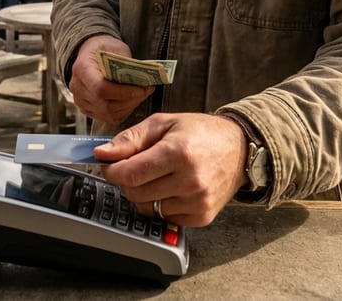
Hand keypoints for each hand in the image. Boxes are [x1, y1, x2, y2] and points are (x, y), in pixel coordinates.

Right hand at [69, 36, 153, 124]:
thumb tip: (143, 78)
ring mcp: (81, 101)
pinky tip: (132, 100)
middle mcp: (78, 87)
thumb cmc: (104, 49)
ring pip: (108, 114)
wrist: (90, 53)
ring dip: (129, 106)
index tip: (141, 89)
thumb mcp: (116, 48)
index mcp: (82, 68)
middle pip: (105, 105)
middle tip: (146, 91)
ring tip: (141, 94)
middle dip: (130, 101)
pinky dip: (123, 111)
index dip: (123, 92)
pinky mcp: (87, 109)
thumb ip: (127, 63)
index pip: (100, 88)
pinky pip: (107, 117)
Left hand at [96, 113, 247, 227]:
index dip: (112, 171)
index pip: (129, 174)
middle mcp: (190, 180)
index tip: (111, 166)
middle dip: (128, 181)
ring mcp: (198, 201)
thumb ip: (130, 139)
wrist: (239, 148)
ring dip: (145, 194)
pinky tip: (173, 188)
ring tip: (159, 176)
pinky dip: (162, 205)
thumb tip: (102, 153)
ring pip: (148, 208)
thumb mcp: (163, 123)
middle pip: (135, 193)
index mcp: (178, 153)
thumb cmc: (201, 132)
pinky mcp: (202, 216)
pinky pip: (166, 218)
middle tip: (136, 168)